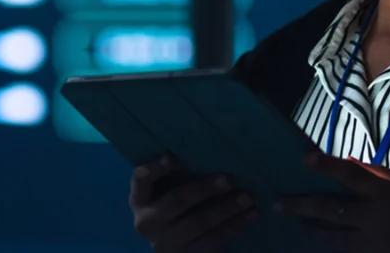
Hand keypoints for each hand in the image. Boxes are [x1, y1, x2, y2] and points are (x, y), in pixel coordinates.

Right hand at [129, 155, 258, 251]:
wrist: (171, 241)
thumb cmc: (172, 200)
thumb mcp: (167, 186)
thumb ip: (177, 172)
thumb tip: (204, 146)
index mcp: (139, 199)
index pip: (140, 181)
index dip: (155, 169)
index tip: (173, 158)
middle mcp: (146, 223)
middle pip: (177, 202)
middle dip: (204, 189)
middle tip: (230, 179)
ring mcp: (164, 244)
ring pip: (197, 225)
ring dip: (226, 210)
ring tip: (248, 197)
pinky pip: (211, 242)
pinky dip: (233, 227)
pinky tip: (250, 215)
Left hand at [276, 152, 389, 252]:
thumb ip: (380, 174)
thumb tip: (346, 161)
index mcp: (389, 195)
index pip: (352, 175)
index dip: (326, 166)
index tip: (304, 158)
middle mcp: (378, 220)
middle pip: (331, 211)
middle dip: (301, 207)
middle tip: (278, 203)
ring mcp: (376, 246)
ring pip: (333, 239)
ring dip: (313, 231)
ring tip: (300, 225)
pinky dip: (333, 249)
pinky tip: (322, 243)